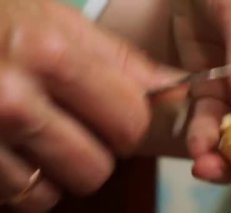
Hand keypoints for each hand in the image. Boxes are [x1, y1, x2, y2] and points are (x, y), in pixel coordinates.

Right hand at [0, 0, 179, 210]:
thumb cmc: (3, 21)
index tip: (119, 115)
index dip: (130, 124)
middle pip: (97, 167)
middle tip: (78, 125)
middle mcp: (14, 101)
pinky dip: (27, 182)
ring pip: (57, 193)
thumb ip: (124, 61)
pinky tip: (17, 148)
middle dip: (98, 152)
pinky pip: (22, 200)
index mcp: (52, 55)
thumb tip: (179, 88)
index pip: (130, 122)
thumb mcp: (61, 23)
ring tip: (44, 135)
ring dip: (61, 171)